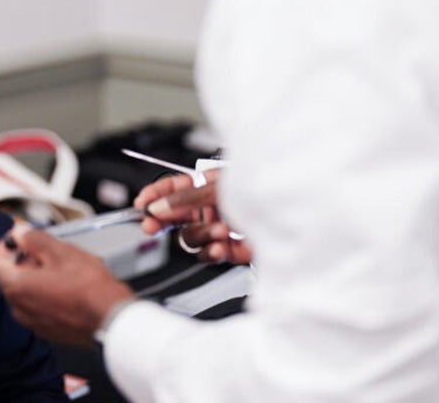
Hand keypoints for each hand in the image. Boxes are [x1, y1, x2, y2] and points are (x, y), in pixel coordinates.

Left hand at [0, 224, 134, 346]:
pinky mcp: (50, 330)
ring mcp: (34, 322)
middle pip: (11, 278)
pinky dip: (48, 293)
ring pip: (27, 293)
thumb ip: (34, 239)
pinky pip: (40, 306)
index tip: (19, 239)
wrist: (112, 320)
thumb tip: (20, 232)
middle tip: (45, 249)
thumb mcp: (61, 251)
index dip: (5, 247)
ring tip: (62, 267)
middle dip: (25, 260)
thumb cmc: (90, 289)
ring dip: (38, 277)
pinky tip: (69, 285)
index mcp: (17, 288)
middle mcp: (20, 309)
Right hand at [134, 171, 252, 264]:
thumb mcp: (218, 188)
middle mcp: (209, 207)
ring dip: (200, 235)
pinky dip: (212, 253)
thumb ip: (185, 198)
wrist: (297, 216)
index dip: (154, 195)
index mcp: (205, 185)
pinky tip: (220, 248)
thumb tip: (159, 206)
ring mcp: (218, 229)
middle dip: (162, 221)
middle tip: (152, 226)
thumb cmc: (262, 189)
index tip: (141, 203)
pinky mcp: (230, 250)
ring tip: (219, 231)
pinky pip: (208, 255)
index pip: (171, 189)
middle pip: (174, 217)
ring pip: (190, 238)